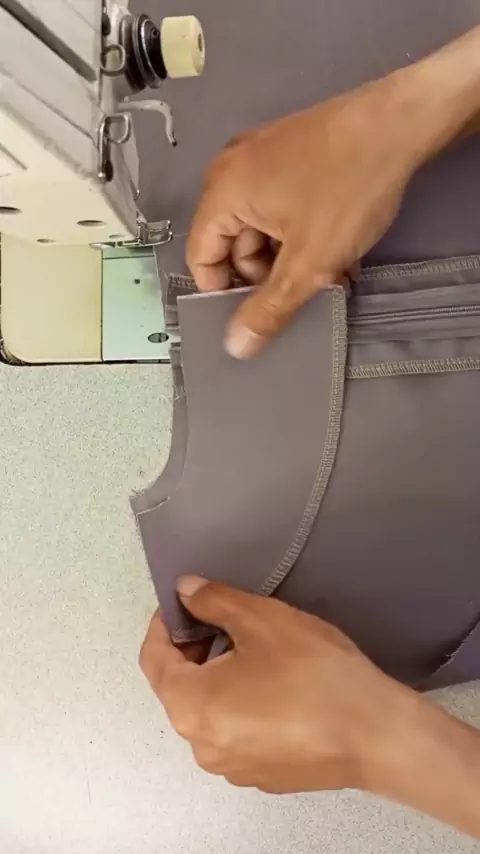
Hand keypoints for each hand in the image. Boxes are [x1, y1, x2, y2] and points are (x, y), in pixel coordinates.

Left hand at [140, 576, 412, 793]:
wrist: (377, 734)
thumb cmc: (313, 672)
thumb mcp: (262, 620)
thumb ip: (214, 601)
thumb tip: (185, 590)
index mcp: (189, 706)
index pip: (153, 659)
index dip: (164, 624)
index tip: (185, 602)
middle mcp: (200, 746)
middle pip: (180, 687)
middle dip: (196, 649)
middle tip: (227, 619)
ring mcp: (232, 767)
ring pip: (210, 710)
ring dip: (220, 676)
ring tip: (256, 650)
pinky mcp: (262, 777)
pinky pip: (236, 732)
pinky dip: (242, 705)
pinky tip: (277, 687)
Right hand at [187, 28, 479, 357]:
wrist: (401, 120)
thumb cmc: (347, 190)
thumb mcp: (309, 262)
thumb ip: (269, 308)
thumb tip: (236, 347)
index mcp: (222, 192)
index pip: (201, 258)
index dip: (225, 293)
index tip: (259, 313)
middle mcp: (231, 169)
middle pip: (232, 243)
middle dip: (266, 276)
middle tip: (304, 293)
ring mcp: (260, 156)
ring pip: (261, 227)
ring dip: (290, 259)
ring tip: (330, 276)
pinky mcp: (289, 153)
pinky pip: (278, 205)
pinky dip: (300, 233)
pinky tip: (334, 251)